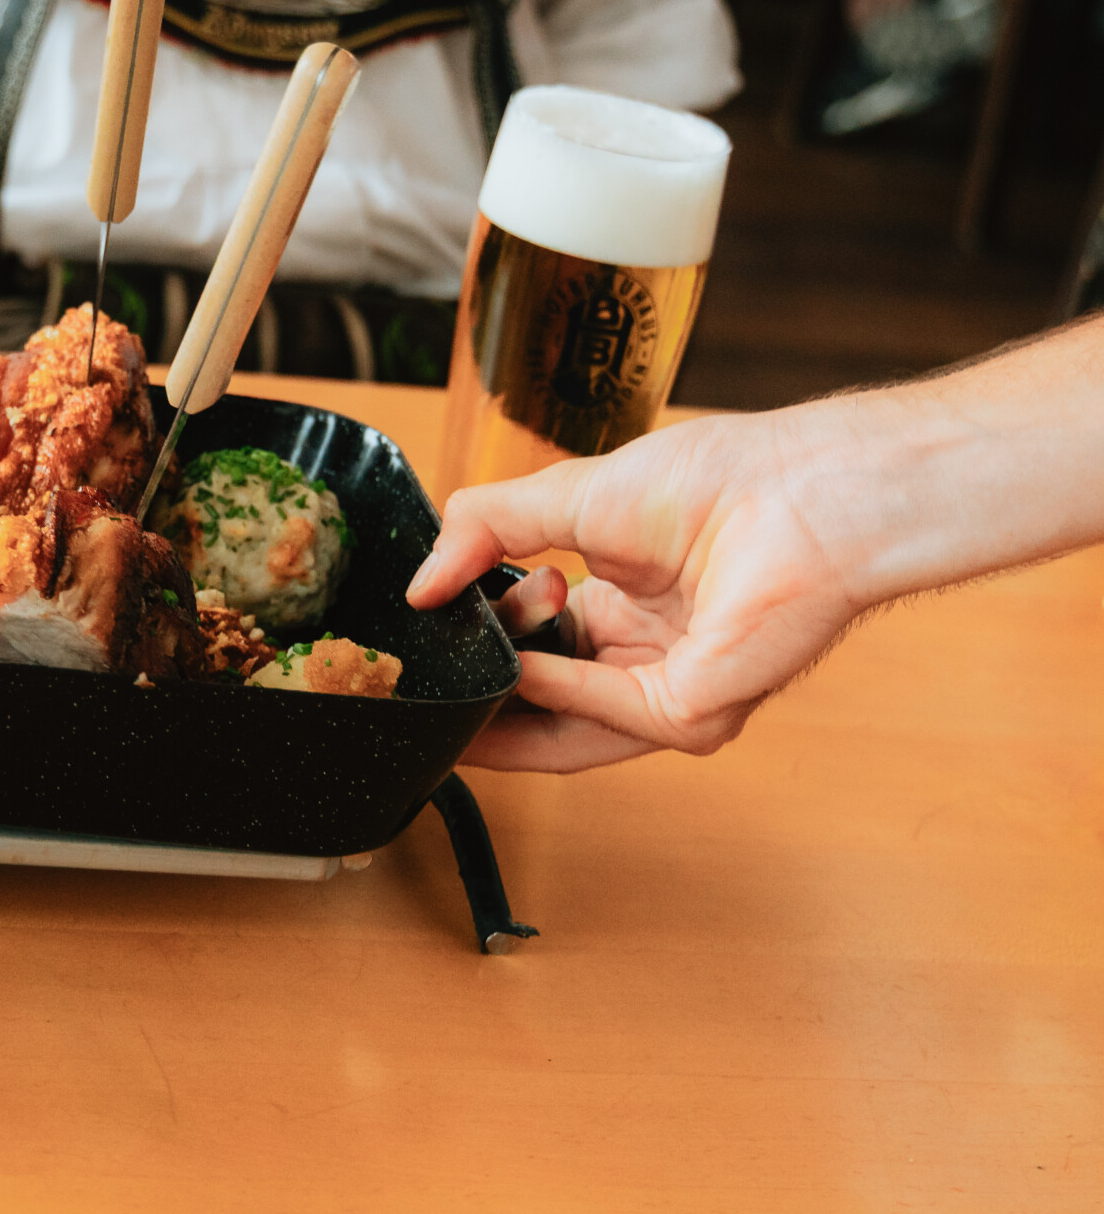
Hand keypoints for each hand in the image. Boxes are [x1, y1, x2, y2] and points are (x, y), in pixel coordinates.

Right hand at [407, 410, 867, 772]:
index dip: (478, 647)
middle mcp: (641, 657)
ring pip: (561, 731)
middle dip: (478, 701)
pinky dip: (553, 689)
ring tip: (439, 701)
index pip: (532, 652)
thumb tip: (418, 584)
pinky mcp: (689, 712)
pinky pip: (599, 713)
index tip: (421, 636)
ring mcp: (665, 690)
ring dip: (499, 715)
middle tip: (415, 692)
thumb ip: (482, 530)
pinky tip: (520, 661)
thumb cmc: (717, 482)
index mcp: (618, 607)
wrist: (797, 494)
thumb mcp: (564, 497)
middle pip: (540, 706)